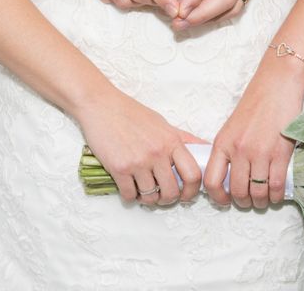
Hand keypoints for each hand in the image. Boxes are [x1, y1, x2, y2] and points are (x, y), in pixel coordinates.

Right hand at [75, 85, 207, 205]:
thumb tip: (203, 148)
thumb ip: (182, 138)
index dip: (192, 190)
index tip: (186, 194)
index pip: (193, 174)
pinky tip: (129, 187)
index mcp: (171, 141)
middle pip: (171, 191)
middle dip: (167, 199)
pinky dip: (130, 196)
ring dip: (147, 198)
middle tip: (162, 196)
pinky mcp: (118, 168)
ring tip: (143, 190)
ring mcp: (138, 162)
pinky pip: (129, 195)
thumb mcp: (162, 123)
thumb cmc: (131, 113)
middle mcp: (157, 153)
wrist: (101, 105)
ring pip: (150, 196)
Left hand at [203, 52, 303, 208]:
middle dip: (244, 202)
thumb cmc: (255, 104)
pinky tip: (276, 194)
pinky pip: (276, 185)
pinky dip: (276, 196)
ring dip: (261, 202)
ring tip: (264, 200)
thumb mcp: (232, 127)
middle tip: (249, 201)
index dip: (218, 197)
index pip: (211, 180)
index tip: (225, 200)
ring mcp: (260, 153)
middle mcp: (238, 150)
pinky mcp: (280, 153)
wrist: (277, 85)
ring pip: (258, 192)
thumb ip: (228, 150)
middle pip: (237, 191)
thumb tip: (229, 177)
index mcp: (222, 143)